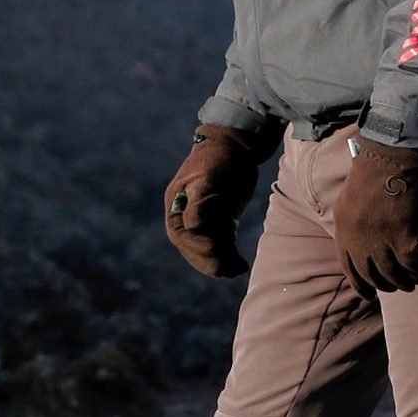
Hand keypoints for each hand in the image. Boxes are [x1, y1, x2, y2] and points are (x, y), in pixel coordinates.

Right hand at [162, 125, 269, 277]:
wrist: (235, 146)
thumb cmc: (219, 158)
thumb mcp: (207, 178)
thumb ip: (199, 203)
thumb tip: (193, 227)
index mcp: (177, 204)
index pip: (181, 234)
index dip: (196, 246)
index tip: (216, 251)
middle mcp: (186, 215)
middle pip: (192, 246)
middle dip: (208, 260)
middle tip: (228, 270)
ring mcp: (202, 219)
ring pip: (206, 249)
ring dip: (219, 262)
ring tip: (238, 269)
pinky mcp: (219, 221)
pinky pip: (220, 244)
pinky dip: (228, 255)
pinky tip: (240, 264)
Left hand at [333, 135, 417, 294]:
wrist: (388, 160)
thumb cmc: (369, 177)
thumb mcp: (346, 204)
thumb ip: (350, 227)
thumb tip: (358, 246)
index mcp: (342, 232)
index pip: (348, 267)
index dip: (359, 284)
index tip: (367, 295)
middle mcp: (358, 240)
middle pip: (371, 273)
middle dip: (383, 285)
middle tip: (394, 288)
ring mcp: (380, 241)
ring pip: (393, 274)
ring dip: (403, 283)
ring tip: (411, 285)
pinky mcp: (403, 237)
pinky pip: (413, 265)